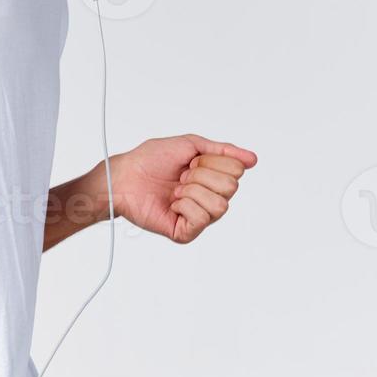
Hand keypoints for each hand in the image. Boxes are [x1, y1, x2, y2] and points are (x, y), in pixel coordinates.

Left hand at [107, 134, 256, 243]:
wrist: (124, 176)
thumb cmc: (150, 160)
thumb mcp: (190, 145)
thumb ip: (222, 150)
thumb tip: (252, 159)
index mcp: (213, 178)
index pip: (236, 169)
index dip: (211, 161)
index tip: (190, 161)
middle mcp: (209, 198)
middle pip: (231, 187)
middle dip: (202, 175)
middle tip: (181, 176)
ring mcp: (199, 216)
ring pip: (220, 205)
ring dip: (193, 190)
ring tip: (176, 190)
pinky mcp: (186, 232)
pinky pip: (202, 219)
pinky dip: (185, 205)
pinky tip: (173, 203)